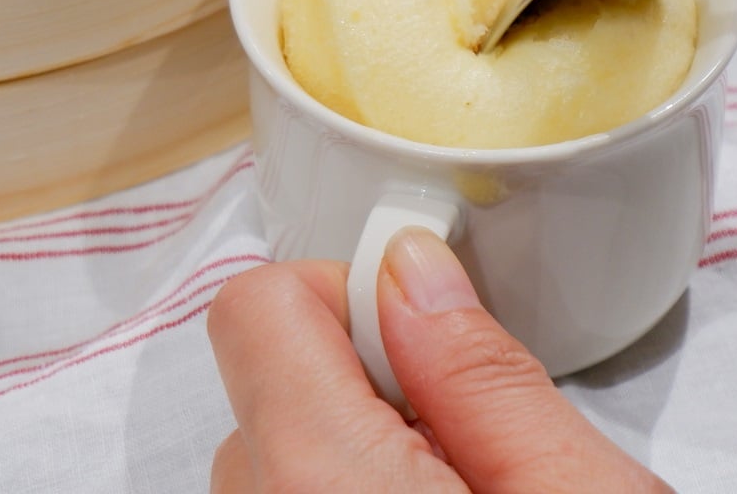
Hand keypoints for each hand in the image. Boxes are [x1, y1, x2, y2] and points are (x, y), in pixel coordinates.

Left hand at [208, 227, 671, 492]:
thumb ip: (480, 373)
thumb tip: (412, 265)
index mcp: (323, 484)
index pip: (256, 307)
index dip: (343, 290)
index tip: (418, 318)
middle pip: (265, 372)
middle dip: (361, 367)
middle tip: (457, 421)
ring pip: (274, 438)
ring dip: (351, 432)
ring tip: (452, 482)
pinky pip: (282, 489)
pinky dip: (339, 478)